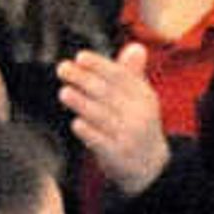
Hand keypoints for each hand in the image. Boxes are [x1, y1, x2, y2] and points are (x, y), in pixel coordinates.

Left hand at [57, 44, 169, 194]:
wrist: (150, 165)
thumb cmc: (137, 125)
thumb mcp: (141, 99)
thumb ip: (133, 74)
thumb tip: (135, 47)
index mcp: (144, 97)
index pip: (121, 76)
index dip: (99, 65)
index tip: (80, 57)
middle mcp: (139, 115)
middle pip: (107, 93)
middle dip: (83, 79)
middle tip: (63, 69)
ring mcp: (129, 135)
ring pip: (100, 115)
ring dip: (80, 102)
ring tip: (65, 92)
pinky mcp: (118, 154)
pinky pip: (98, 140)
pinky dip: (86, 130)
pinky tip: (76, 122)